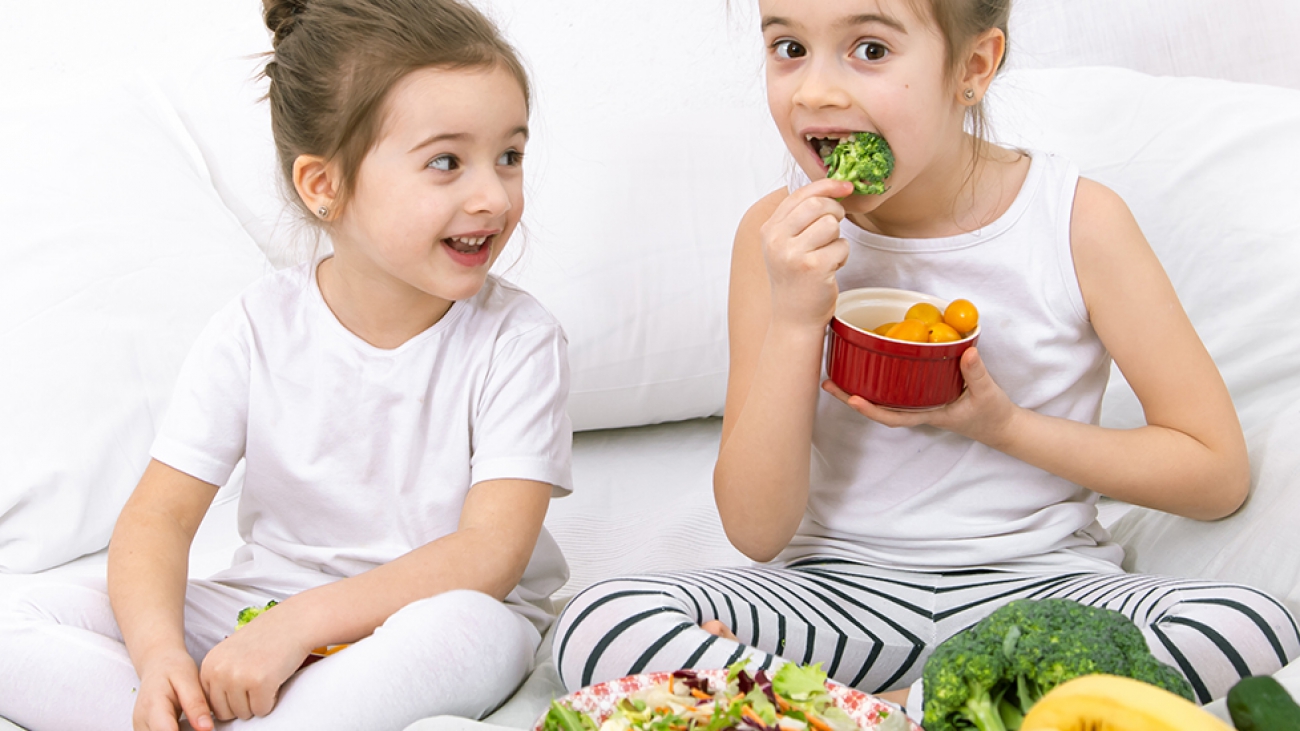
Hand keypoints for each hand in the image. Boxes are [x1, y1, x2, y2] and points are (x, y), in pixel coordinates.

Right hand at [133, 650, 213, 730]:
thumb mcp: (189, 679)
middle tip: (201, 725)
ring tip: (193, 723)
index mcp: (153, 706)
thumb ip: (196, 704)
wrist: (157, 664)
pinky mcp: (144, 730)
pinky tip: (185, 727)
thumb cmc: (173, 668)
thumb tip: (206, 728)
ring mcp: (141, 727)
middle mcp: (142, 721)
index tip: (204, 729)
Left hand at [199, 608, 312, 721]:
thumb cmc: (265, 639)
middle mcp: (218, 672)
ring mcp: (238, 677)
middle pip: (225, 713)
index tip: (245, 681)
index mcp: (208, 666)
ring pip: (244, 714)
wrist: (293, 623)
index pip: (211, 704)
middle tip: (256, 681)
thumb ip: (220, 678)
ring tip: (266, 678)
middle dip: (243, 704)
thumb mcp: (231, 655)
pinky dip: (272, 700)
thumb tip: (216, 714)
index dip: (231, 698)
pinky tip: (274, 680)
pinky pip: (262, 710)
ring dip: (258, 703)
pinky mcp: (260, 683)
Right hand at [761, 178, 854, 330]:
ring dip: (837, 238)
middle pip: (817, 204)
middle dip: (834, 212)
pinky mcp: (813, 268)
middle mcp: (776, 240)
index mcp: (769, 230)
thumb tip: (835, 188)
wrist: (794, 318)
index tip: (845, 187)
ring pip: (831, 224)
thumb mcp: (787, 245)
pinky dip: (842, 256)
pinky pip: (841, 246)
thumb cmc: (796, 279)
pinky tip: (830, 269)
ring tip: (828, 254)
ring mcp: (793, 254)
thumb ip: (801, 218)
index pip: (799, 194)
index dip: (826, 185)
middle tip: (834, 229)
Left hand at [822, 347, 1018, 445]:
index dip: (871, 410)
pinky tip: (869, 367)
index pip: (894, 417)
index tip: (852, 399)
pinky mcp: (924, 395)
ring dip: (860, 388)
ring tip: (836, 374)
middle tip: (828, 383)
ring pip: (884, 399)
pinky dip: (880, 380)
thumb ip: (976, 373)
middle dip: (852, 398)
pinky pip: (897, 390)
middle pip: (879, 407)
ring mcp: (919, 403)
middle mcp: (918, 410)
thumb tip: (966, 351)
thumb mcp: (987, 393)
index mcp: (929, 414)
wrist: (1001, 426)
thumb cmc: (992, 414)